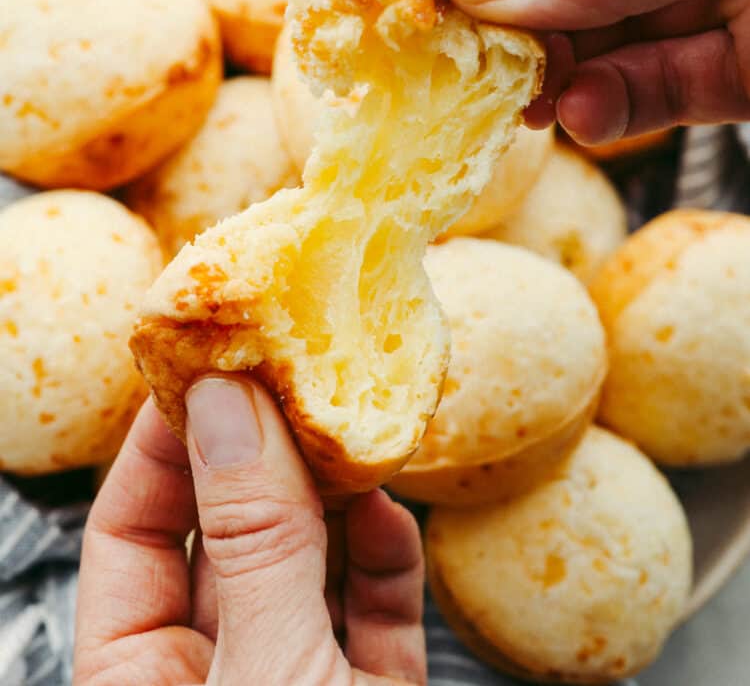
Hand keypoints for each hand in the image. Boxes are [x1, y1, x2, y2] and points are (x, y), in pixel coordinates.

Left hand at [74, 377, 425, 685]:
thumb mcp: (269, 670)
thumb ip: (254, 542)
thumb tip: (229, 408)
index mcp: (142, 684)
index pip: (128, 531)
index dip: (165, 442)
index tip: (210, 367)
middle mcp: (215, 674)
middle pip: (225, 534)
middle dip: (264, 455)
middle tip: (292, 376)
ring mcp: (294, 679)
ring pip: (305, 562)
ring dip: (335, 495)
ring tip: (348, 428)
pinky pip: (373, 608)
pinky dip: (385, 555)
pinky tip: (387, 510)